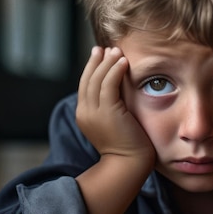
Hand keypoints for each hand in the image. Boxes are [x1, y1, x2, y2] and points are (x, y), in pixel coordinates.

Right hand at [76, 46, 154, 162]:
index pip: (85, 86)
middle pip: (87, 79)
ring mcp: (95, 112)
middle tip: (105, 48)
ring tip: (116, 50)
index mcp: (84, 115)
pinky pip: (109, 84)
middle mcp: (85, 112)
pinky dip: (115, 70)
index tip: (100, 55)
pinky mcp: (108, 112)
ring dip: (107, 62)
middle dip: (96, 62)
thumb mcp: (114, 124)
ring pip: (97, 79)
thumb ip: (112, 108)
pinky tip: (123, 61)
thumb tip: (119, 92)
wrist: (128, 165)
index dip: (91, 69)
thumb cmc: (127, 147)